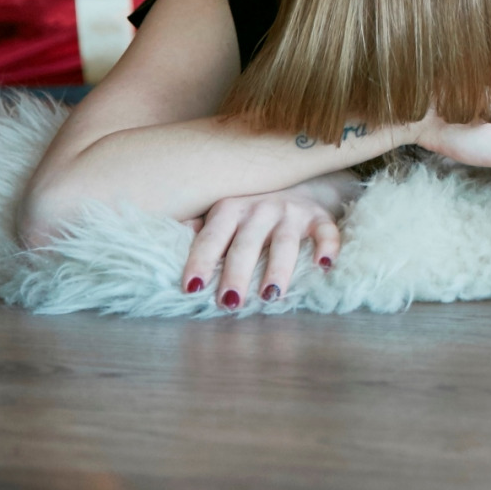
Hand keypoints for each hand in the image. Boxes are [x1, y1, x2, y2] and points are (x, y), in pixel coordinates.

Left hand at [181, 173, 350, 308]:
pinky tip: (323, 266)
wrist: (298, 186)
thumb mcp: (222, 217)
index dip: (201, 261)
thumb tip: (164, 243)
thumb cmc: (251, 213)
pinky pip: (326, 232)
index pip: (212, 237)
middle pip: (247, 244)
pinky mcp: (319, 218)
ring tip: (269, 295)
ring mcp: (291, 212)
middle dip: (237, 274)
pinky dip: (327, 247)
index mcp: (230, 209)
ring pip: (285, 243)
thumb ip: (200, 233)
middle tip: (229, 303)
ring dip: (277, 270)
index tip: (192, 287)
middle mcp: (260, 208)